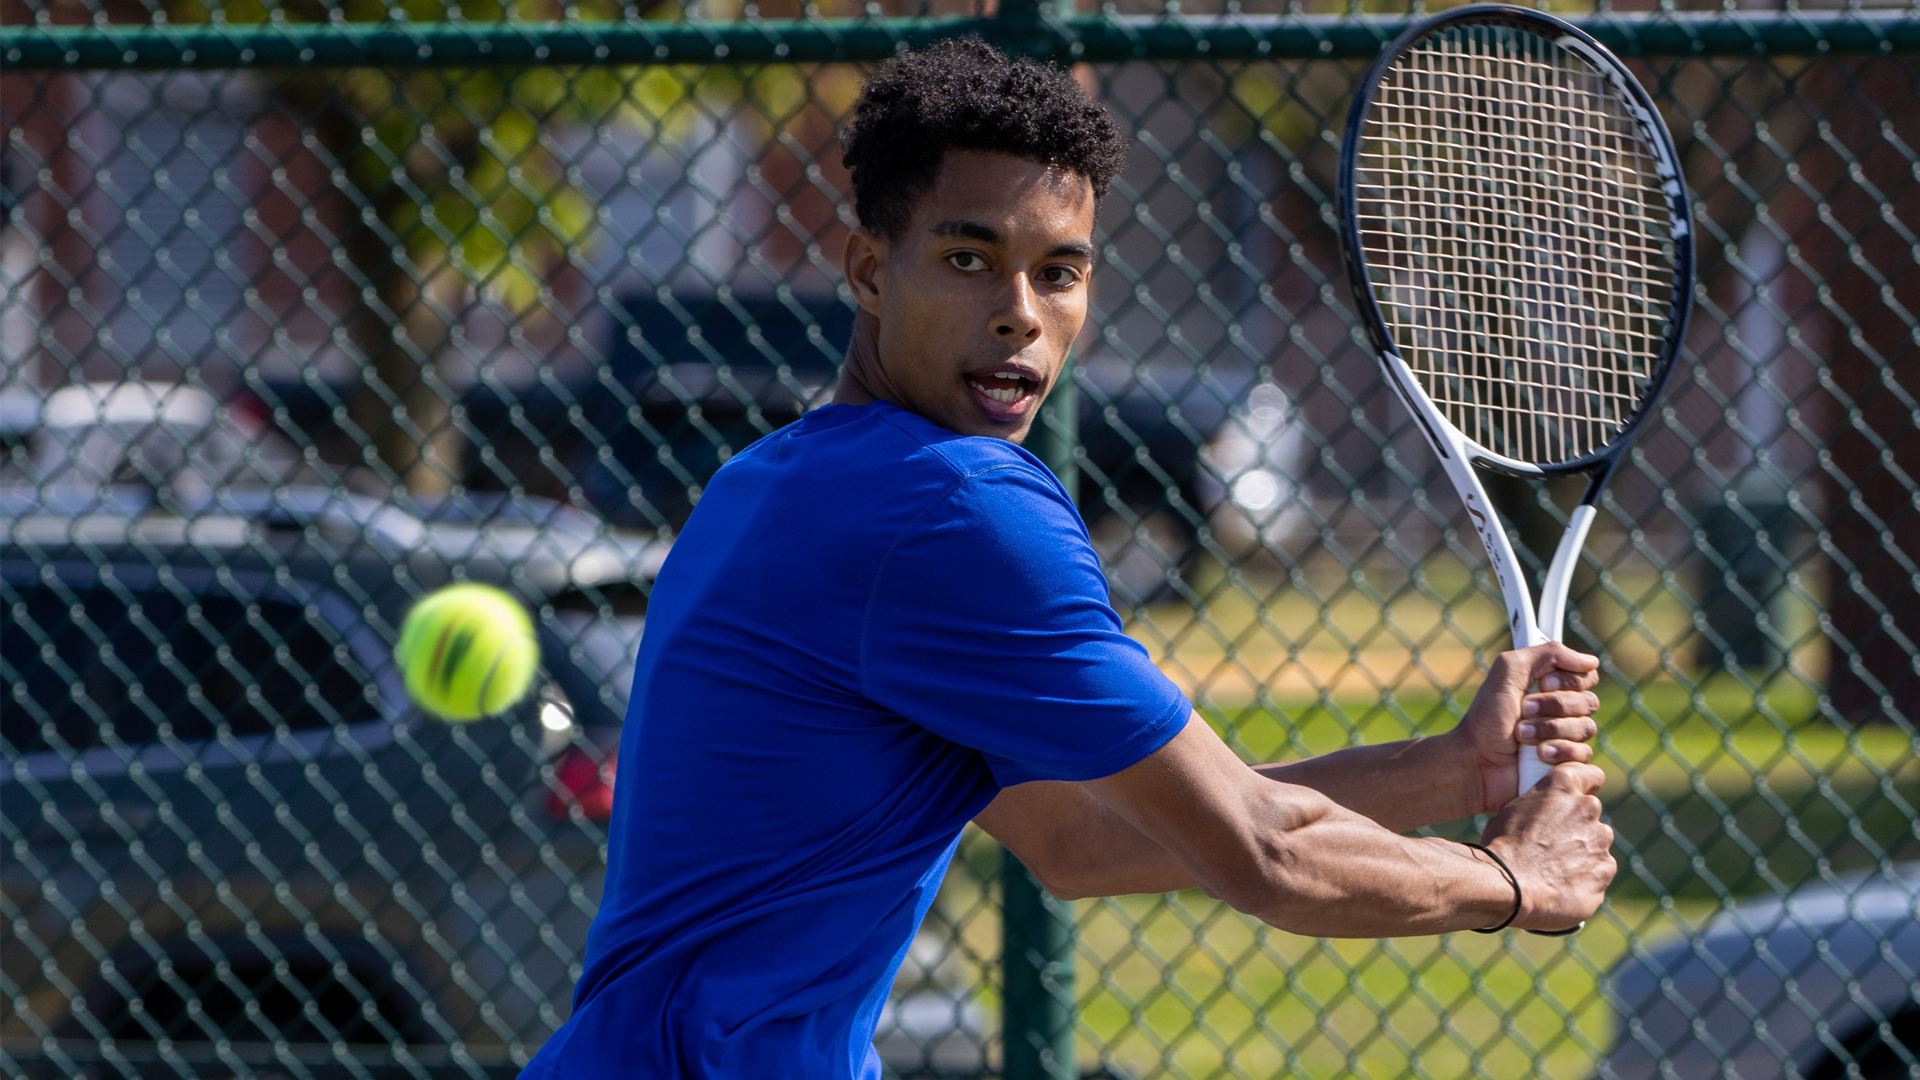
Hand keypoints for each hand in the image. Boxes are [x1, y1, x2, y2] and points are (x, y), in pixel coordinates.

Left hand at [1449, 643, 1601, 813]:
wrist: (1476, 761)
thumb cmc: (1487, 718)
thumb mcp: (1508, 672)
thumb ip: (1547, 654)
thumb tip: (1590, 660)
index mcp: (1550, 686)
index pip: (1585, 675)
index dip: (1569, 680)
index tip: (1543, 683)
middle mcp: (1562, 710)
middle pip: (1588, 701)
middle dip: (1553, 706)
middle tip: (1524, 710)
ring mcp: (1566, 738)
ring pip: (1586, 728)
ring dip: (1549, 729)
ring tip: (1521, 735)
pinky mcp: (1567, 763)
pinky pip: (1584, 754)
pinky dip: (1559, 752)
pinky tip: (1538, 754)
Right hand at [1479, 761, 1615, 932]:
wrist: (1508, 884)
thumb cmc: (1502, 846)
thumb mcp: (1514, 810)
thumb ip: (1541, 808)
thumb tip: (1544, 818)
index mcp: (1562, 785)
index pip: (1589, 774)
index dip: (1584, 788)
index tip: (1574, 801)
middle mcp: (1587, 807)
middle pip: (1590, 815)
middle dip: (1577, 827)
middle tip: (1552, 845)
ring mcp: (1600, 839)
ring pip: (1596, 845)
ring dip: (1582, 854)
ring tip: (1553, 870)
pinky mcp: (1605, 869)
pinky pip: (1599, 872)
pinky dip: (1586, 879)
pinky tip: (1561, 886)